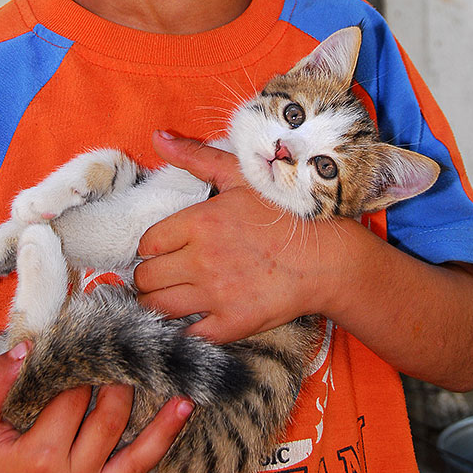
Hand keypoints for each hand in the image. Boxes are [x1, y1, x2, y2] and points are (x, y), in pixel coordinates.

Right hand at [0, 343, 193, 472]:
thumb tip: (26, 348)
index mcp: (41, 454)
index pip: (74, 397)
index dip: (83, 365)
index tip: (96, 338)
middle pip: (111, 421)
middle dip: (124, 386)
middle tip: (136, 357)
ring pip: (136, 461)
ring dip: (164, 432)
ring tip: (186, 403)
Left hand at [135, 133, 350, 342]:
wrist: (327, 259)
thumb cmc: (283, 214)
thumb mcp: (241, 176)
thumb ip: (195, 157)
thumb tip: (158, 137)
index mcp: (200, 222)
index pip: (146, 243)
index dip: (151, 248)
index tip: (163, 250)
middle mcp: (202, 260)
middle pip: (145, 278)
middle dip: (149, 276)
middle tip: (164, 274)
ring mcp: (216, 296)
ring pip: (157, 307)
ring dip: (157, 303)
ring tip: (171, 296)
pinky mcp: (231, 325)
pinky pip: (186, 335)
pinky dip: (182, 329)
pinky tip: (191, 318)